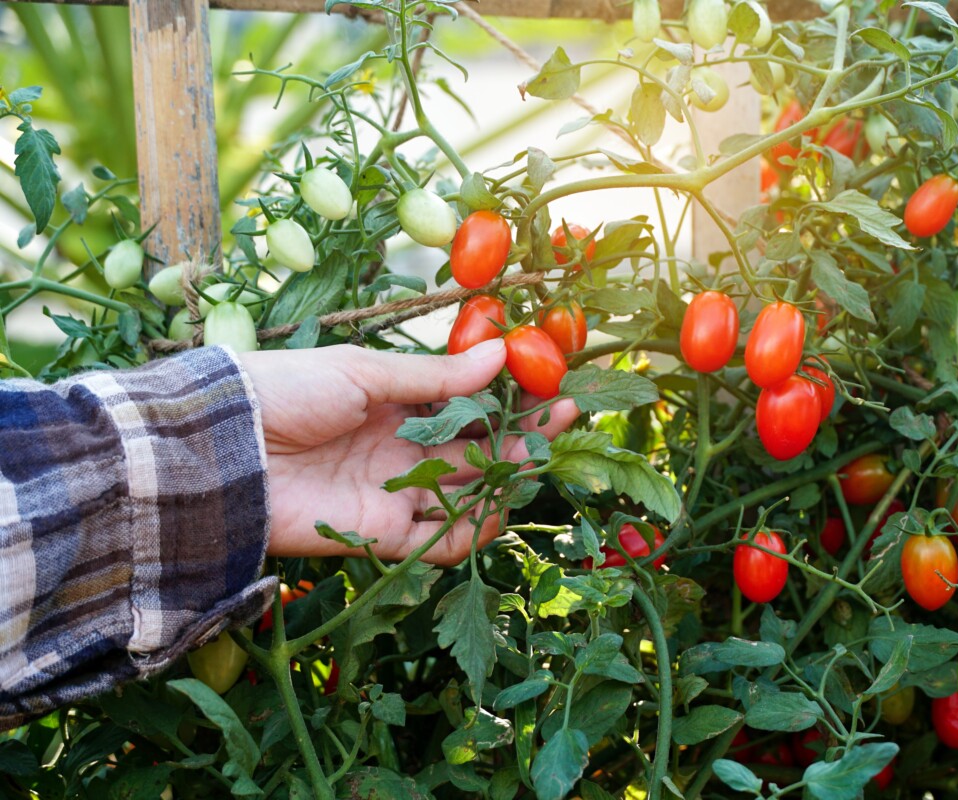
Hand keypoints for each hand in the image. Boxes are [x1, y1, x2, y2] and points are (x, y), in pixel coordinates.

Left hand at [238, 340, 577, 563]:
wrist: (223, 448)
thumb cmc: (286, 391)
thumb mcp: (363, 371)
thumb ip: (435, 375)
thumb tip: (503, 352)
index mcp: (395, 405)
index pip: (467, 403)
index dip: (510, 395)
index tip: (552, 382)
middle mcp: (401, 450)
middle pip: (477, 448)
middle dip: (522, 433)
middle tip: (563, 415)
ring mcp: (393, 495)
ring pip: (467, 494)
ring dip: (506, 478)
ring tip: (536, 455)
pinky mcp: (379, 537)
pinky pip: (438, 541)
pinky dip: (471, 531)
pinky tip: (498, 507)